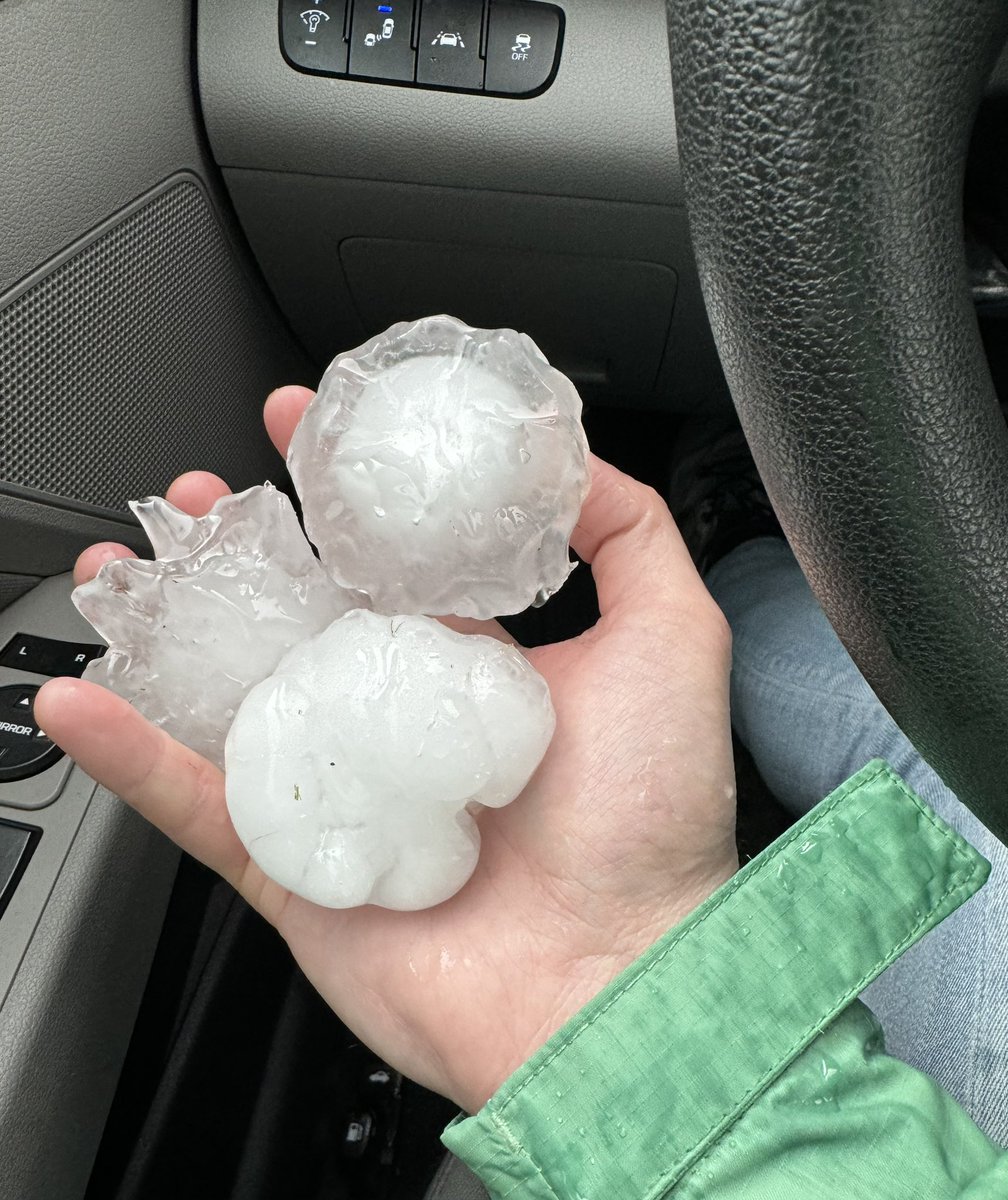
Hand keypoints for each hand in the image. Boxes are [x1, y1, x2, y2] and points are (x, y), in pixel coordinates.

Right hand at [35, 387, 737, 1113]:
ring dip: (165, 628)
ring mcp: (342, 787)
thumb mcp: (673, 638)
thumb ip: (629, 534)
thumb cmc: (654, 820)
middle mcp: (400, 717)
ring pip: (228, 694)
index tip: (300, 425)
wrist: (621, 981)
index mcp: (471, 663)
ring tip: (117, 571)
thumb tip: (567, 462)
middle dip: (234, 545)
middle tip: (191, 495)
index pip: (385, 557)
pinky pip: (198, 802)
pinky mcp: (296, 863)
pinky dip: (132, 755)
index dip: (337, 489)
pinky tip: (83, 699)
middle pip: (292, 612)